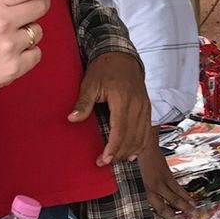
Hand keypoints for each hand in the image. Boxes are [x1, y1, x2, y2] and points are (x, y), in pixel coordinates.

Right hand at [0, 0, 65, 105]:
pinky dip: (25, 53)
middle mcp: (2, 22)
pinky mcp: (13, 69)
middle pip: (41, 6)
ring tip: (1, 38)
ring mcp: (9, 47)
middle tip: (17, 11)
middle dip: (34, 4)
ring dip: (26, 31)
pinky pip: (35, 54)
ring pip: (37, 31)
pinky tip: (4, 53)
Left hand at [68, 51, 151, 166]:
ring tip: (116, 160)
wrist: (122, 55)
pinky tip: (132, 153)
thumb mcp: (90, 83)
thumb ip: (83, 103)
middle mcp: (137, 105)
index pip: (120, 131)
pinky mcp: (147, 109)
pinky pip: (146, 132)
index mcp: (123, 99)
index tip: (104, 160)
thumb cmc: (105, 68)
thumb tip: (72, 119)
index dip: (113, 148)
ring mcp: (145, 107)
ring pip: (141, 137)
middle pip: (131, 138)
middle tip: (104, 162)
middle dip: (119, 154)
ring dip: (129, 152)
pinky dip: (140, 145)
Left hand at [138, 129, 196, 218]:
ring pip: (175, 197)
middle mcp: (153, 187)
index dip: (161, 216)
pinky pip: (178, 188)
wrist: (143, 144)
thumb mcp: (130, 178)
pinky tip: (191, 201)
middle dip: (174, 215)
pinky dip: (185, 195)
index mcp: (143, 189)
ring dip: (184, 207)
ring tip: (192, 214)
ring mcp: (162, 181)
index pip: (153, 207)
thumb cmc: (134, 160)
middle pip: (166, 205)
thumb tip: (136, 198)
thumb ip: (135, 189)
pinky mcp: (168, 175)